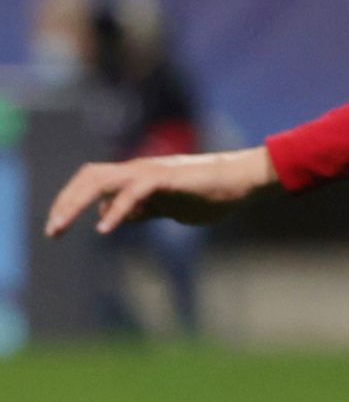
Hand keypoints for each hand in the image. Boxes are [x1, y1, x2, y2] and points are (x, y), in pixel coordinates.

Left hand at [46, 147, 278, 236]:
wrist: (242, 179)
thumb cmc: (212, 193)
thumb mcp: (170, 207)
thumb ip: (144, 209)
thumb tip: (115, 216)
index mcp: (137, 175)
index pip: (92, 181)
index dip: (69, 201)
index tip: (57, 227)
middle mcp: (138, 169)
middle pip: (88, 177)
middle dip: (64, 203)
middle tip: (52, 232)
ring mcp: (151, 172)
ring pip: (100, 181)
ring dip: (76, 204)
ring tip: (61, 228)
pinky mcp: (165, 178)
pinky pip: (132, 192)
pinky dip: (116, 210)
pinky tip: (105, 229)